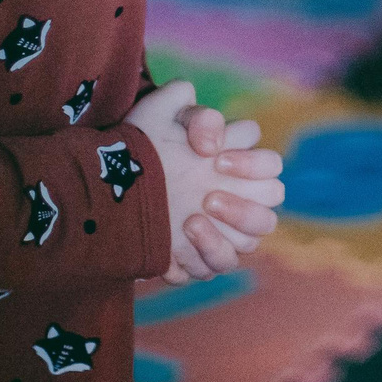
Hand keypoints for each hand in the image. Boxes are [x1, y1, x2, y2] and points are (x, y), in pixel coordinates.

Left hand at [127, 82, 285, 284]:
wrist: (111, 182)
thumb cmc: (145, 145)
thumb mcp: (161, 115)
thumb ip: (196, 116)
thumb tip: (213, 143)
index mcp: (239, 165)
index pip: (271, 165)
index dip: (252, 164)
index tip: (217, 160)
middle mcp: (239, 199)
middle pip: (268, 209)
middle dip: (243, 206)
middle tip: (208, 198)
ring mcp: (223, 230)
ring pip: (249, 242)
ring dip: (224, 236)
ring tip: (190, 223)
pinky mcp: (202, 256)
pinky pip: (217, 265)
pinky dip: (200, 258)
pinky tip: (174, 249)